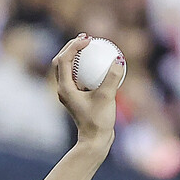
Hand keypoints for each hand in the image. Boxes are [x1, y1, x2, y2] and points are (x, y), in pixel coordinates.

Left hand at [53, 34, 122, 151]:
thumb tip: (118, 59)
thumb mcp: (107, 97)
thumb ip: (112, 77)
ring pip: (67, 68)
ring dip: (76, 55)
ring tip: (90, 45)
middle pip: (60, 61)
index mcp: (65, 88)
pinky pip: (78, 76)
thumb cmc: (98, 121)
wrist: (94, 141)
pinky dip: (85, 66)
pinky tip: (99, 62)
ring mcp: (69, 93)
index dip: (74, 45)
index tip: (88, 40)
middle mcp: (63, 89)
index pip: (64, 60)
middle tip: (87, 38)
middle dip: (71, 46)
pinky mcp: (77, 97)